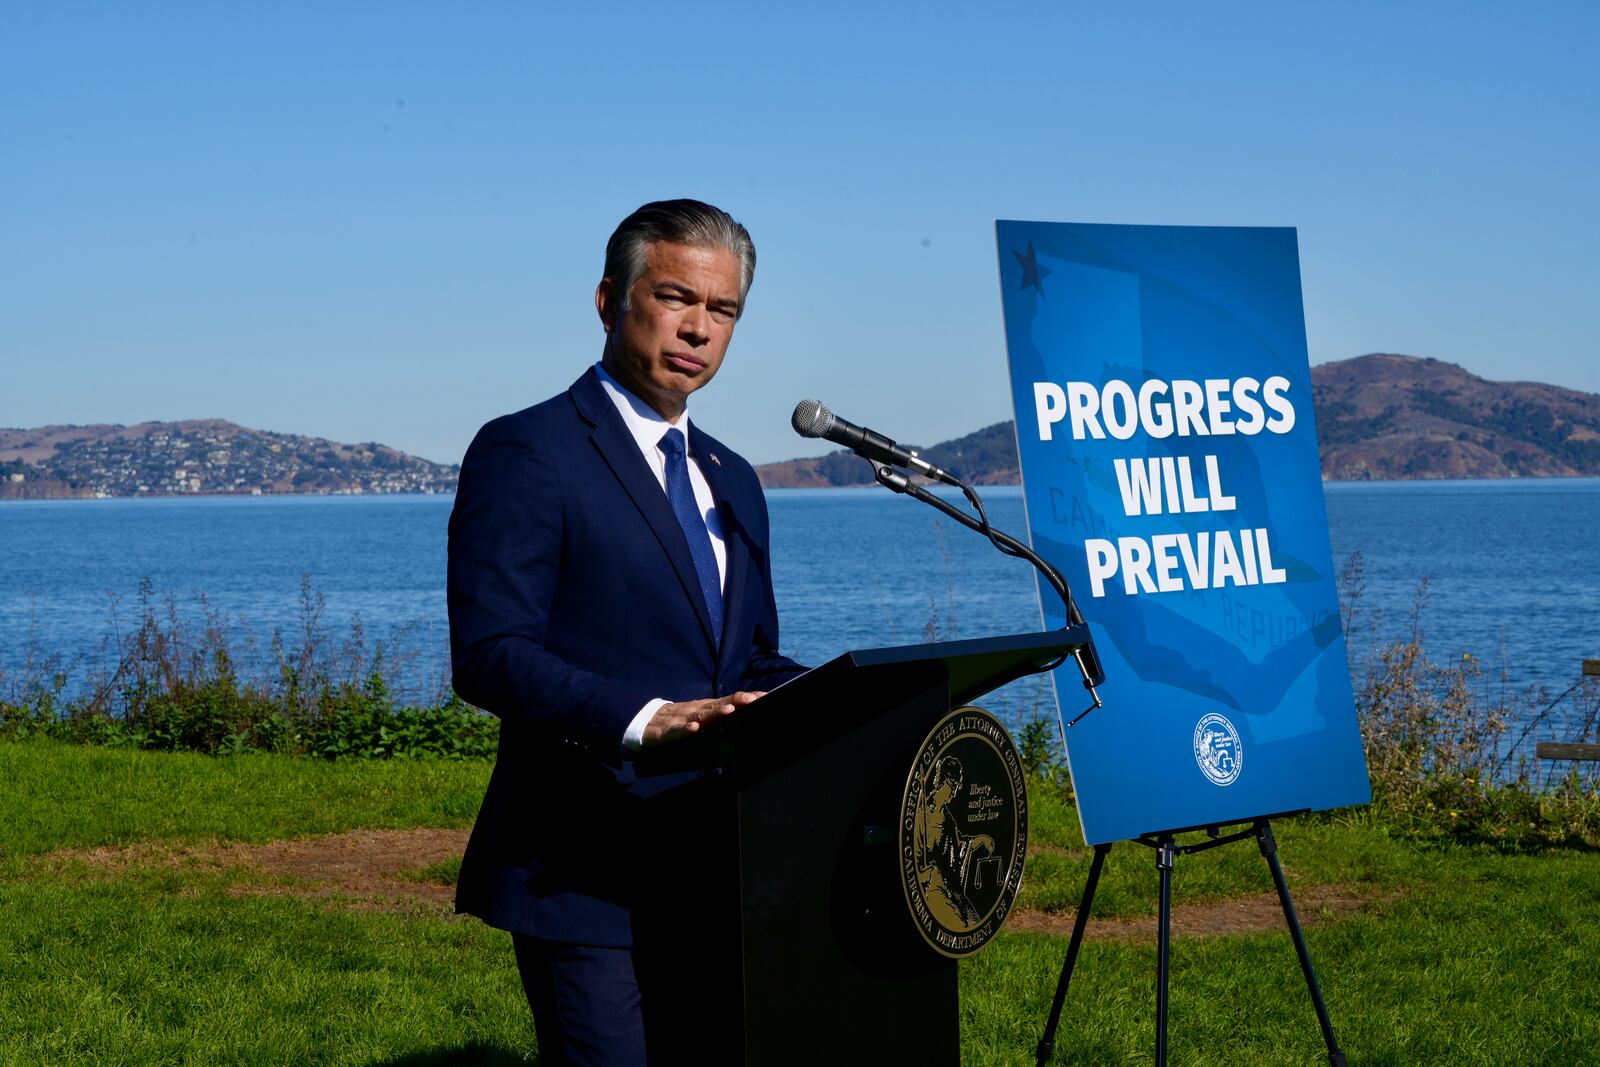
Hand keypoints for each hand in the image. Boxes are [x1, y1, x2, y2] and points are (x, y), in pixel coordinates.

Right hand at [642, 691, 765, 746]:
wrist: (645, 722)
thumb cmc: (678, 720)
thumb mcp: (700, 718)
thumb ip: (719, 719)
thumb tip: (744, 721)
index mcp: (705, 707)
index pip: (728, 701)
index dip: (745, 699)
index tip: (764, 696)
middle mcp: (695, 710)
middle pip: (717, 704)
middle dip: (735, 701)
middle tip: (752, 699)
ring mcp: (681, 719)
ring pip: (699, 716)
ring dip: (714, 713)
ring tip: (729, 710)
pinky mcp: (666, 731)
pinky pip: (676, 731)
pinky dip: (685, 730)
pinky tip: (693, 729)